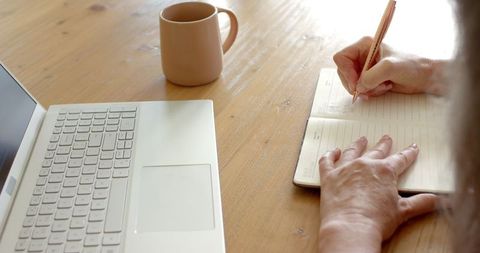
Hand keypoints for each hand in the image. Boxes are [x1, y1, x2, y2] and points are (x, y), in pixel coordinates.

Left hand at [318, 135, 438, 252]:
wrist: (350, 226)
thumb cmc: (376, 220)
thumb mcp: (403, 212)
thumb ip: (420, 203)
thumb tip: (435, 200)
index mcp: (385, 171)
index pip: (400, 159)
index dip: (408, 153)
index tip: (412, 148)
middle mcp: (365, 165)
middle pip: (376, 152)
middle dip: (383, 145)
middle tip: (386, 138)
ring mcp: (345, 169)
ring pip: (352, 151)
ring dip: (358, 145)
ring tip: (362, 139)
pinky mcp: (329, 177)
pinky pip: (327, 161)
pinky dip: (330, 155)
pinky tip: (333, 151)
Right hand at [333, 37, 446, 96]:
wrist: (425, 77)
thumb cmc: (412, 66)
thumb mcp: (390, 68)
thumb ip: (371, 76)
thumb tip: (359, 87)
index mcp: (364, 45)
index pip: (342, 57)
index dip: (345, 72)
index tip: (355, 84)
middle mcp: (363, 55)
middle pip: (344, 72)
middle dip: (355, 83)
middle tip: (366, 91)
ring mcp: (366, 67)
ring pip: (352, 83)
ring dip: (365, 89)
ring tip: (382, 87)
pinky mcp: (370, 78)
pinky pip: (361, 89)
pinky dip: (370, 92)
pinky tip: (384, 88)